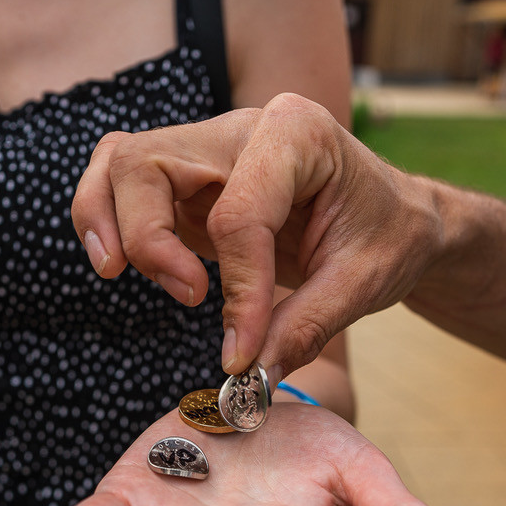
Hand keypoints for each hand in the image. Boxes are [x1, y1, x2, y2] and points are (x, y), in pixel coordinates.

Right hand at [72, 93, 439, 377]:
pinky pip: (123, 186)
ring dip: (107, 221)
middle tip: (188, 297)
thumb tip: (251, 377)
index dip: (238, 290)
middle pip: (148, 163)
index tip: (245, 353)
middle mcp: (242, 128)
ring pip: (120, 163)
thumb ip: (307, 325)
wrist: (398, 219)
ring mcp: (209, 149)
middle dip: (148, 238)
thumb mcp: (366, 282)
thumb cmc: (390, 236)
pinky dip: (107, 220)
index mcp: (297, 132)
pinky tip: (122, 264)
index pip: (238, 213)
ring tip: (117, 273)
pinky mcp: (189, 180)